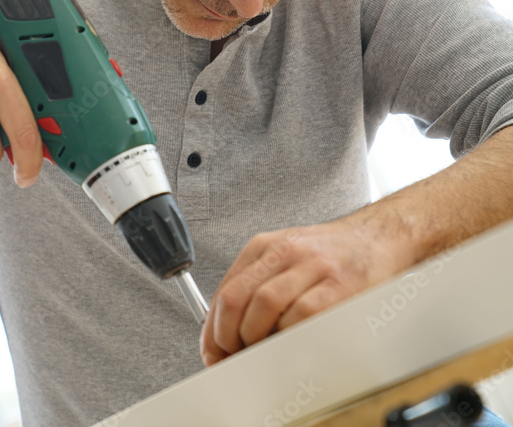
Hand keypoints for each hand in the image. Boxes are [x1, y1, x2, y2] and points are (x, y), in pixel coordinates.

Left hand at [199, 216, 406, 365]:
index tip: (214, 351)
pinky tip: (292, 342)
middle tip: (235, 356)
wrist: (381, 236)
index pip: (223, 291)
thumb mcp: (284, 259)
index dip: (212, 330)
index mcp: (264, 247)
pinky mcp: (339, 285)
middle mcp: (284, 252)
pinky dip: (290, 335)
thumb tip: (227, 331)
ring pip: (264, 305)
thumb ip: (256, 287)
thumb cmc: (332, 255)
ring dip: (256, 338)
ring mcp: (312, 267)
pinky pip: (303, 314)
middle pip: (236, 298)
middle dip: (228, 336)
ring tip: (263, 351)